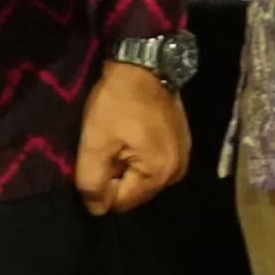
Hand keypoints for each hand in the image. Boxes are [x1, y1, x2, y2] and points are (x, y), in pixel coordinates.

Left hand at [73, 55, 190, 215]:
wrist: (146, 64)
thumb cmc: (118, 104)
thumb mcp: (94, 143)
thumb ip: (92, 183)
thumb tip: (97, 209)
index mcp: (158, 175)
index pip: (119, 203)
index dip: (101, 184)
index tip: (99, 154)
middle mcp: (177, 172)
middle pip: (133, 192)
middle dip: (116, 174)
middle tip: (108, 143)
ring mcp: (183, 157)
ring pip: (142, 177)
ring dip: (126, 164)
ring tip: (120, 136)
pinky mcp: (182, 143)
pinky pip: (154, 162)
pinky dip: (139, 154)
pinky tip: (133, 132)